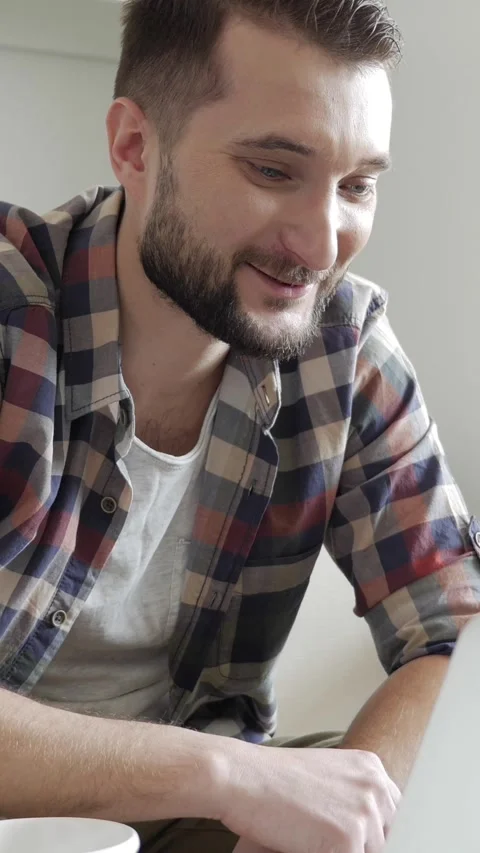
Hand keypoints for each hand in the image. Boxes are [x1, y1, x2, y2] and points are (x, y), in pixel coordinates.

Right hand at [216, 744, 400, 852]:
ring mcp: (365, 812)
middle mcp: (374, 786)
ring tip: (305, 838)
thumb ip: (351, 803)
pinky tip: (301, 845)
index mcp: (370, 768)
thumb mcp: (324, 783)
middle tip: (322, 839)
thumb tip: (365, 838)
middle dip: (358, 844)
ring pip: (370, 852)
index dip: (371, 833)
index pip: (393, 815)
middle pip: (385, 838)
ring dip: (341, 851)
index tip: (352, 838)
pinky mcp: (349, 839)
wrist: (240, 777)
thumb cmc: (270, 782)